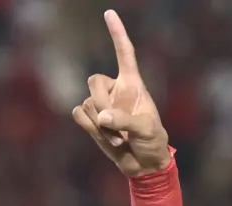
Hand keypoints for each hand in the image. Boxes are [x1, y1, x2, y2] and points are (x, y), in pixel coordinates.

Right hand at [71, 10, 170, 175]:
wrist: (144, 165)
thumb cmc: (152, 142)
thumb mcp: (146, 130)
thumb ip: (126, 121)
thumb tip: (103, 117)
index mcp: (133, 85)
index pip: (125, 53)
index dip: (117, 33)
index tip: (110, 13)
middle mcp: (115, 90)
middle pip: (93, 80)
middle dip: (101, 103)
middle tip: (115, 124)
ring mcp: (101, 104)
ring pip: (86, 102)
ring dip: (100, 124)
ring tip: (118, 138)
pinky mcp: (91, 119)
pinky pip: (78, 115)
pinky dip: (90, 128)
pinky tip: (107, 139)